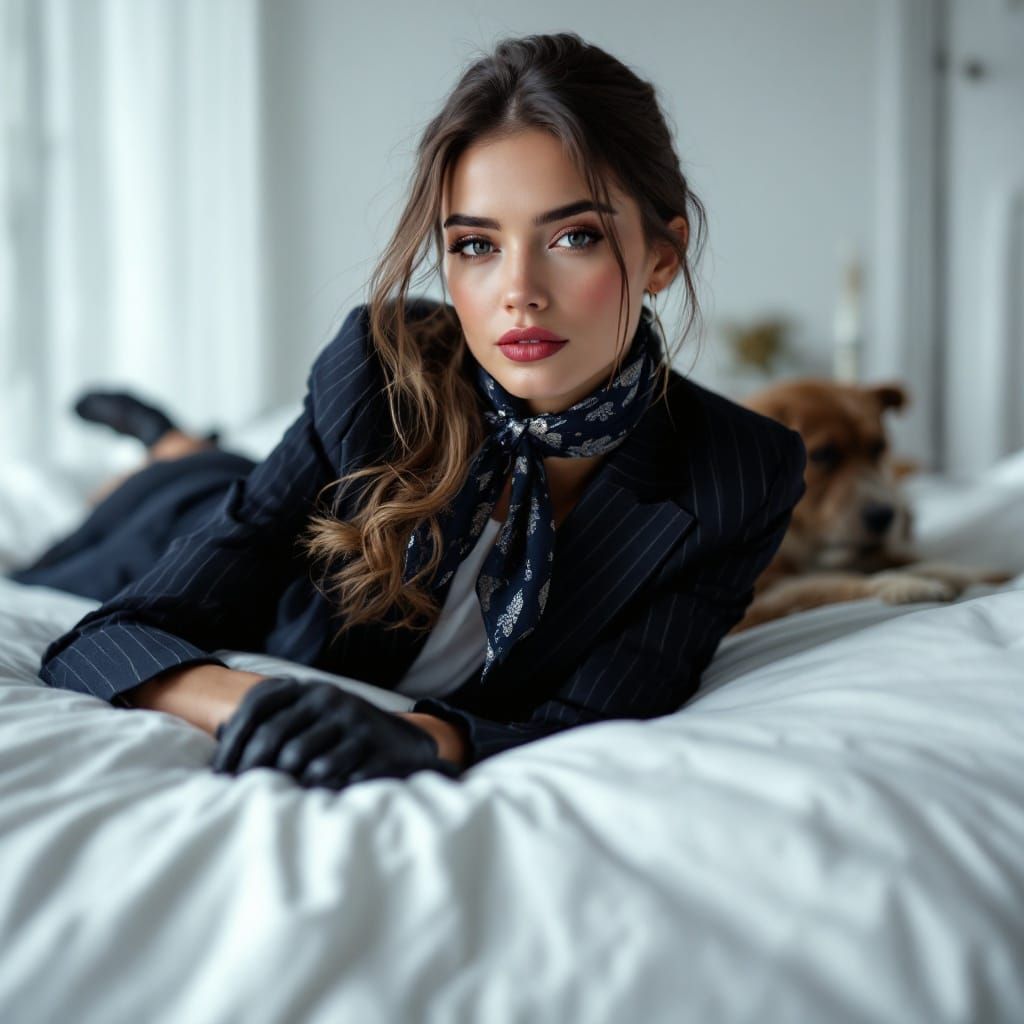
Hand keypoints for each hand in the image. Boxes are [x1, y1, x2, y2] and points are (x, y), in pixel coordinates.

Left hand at [210, 675, 462, 789]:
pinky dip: (311, 788)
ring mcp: (352, 719)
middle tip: (239, 792)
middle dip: (250, 768)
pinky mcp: (371, 744)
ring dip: (282, 780)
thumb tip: (221, 730)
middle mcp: (329, 698)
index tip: (219, 773)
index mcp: (309, 688)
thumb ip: (272, 719)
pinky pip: (328, 772)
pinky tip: (307, 795)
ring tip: (276, 794)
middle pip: (273, 734)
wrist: (404, 746)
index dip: (233, 742)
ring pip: (298, 756)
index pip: (257, 706)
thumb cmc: (343, 737)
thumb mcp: (311, 717)